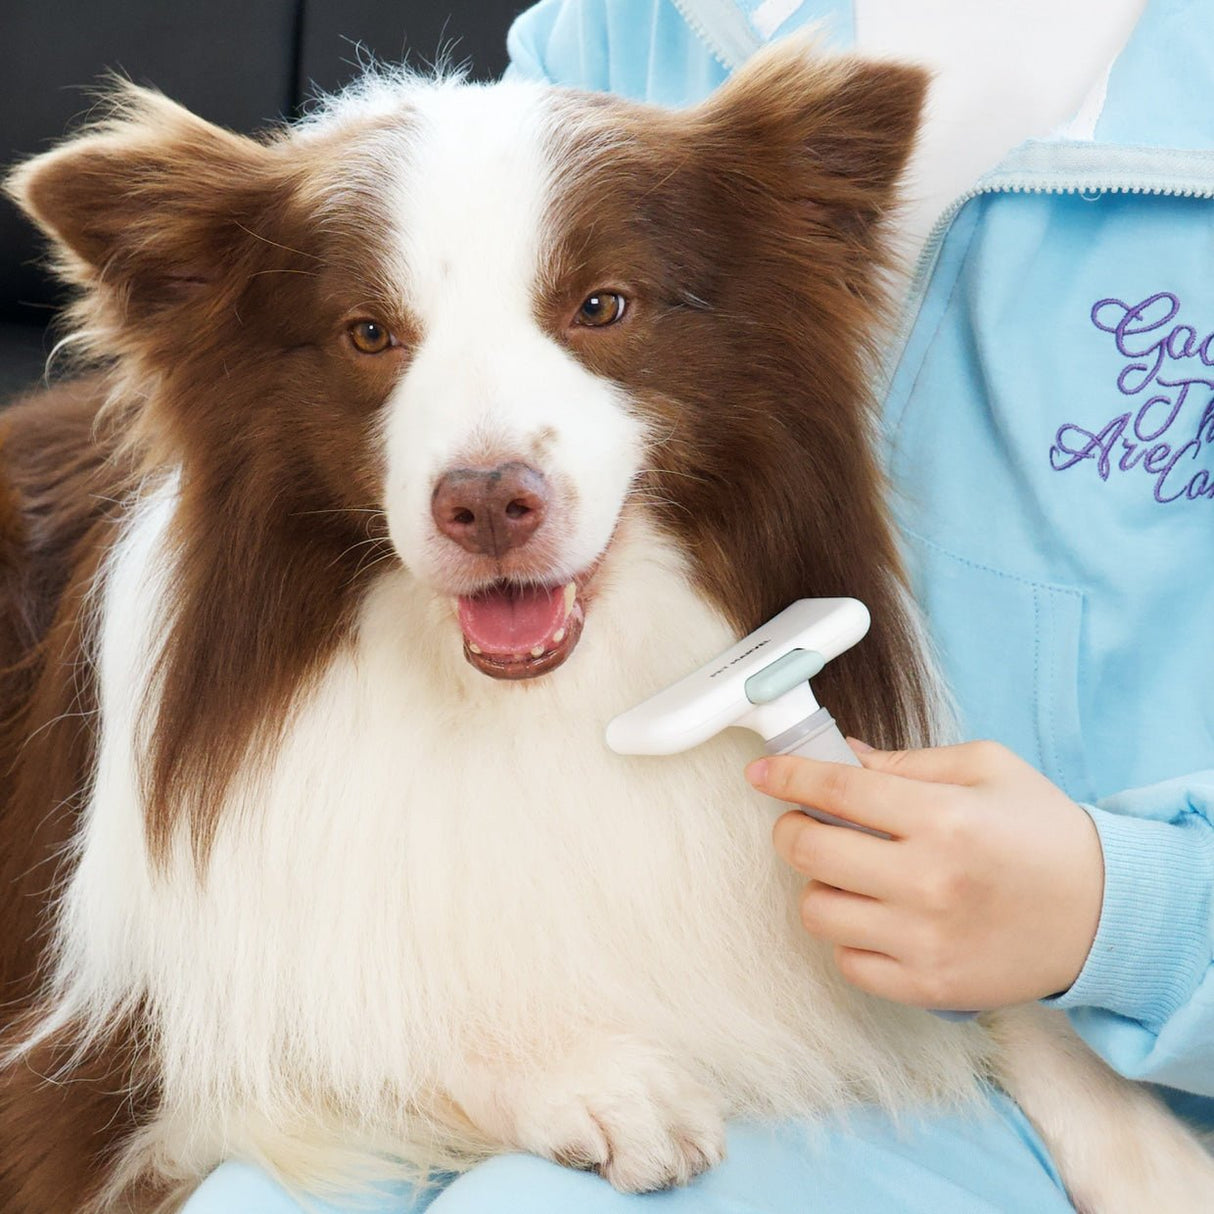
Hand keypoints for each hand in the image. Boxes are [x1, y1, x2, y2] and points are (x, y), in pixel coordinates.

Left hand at [746, 741, 1104, 1010]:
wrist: (1104, 915)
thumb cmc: (1042, 833)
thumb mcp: (987, 769)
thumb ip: (909, 761)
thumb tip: (841, 757)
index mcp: (944, 818)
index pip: (838, 789)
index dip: (788, 775)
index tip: (762, 772)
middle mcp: (929, 881)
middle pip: (811, 851)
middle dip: (790, 828)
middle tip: (802, 821)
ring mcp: (926, 941)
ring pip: (818, 910)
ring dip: (818, 884)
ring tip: (847, 872)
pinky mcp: (929, 987)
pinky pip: (847, 962)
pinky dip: (847, 935)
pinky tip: (872, 915)